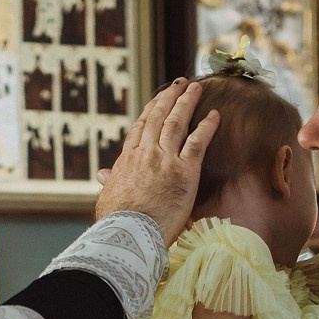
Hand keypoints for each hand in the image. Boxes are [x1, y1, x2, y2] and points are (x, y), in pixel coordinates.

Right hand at [94, 80, 220, 239]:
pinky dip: (207, 127)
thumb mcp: (108, 198)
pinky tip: (215, 114)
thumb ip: (110, 182)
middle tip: (179, 84)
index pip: (140, 130)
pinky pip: (198, 142)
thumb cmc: (117, 223)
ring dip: (187, 103)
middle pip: (158, 118)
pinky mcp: (184, 171)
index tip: (157, 101)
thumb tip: (103, 174)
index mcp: (127, 160)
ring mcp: (165, 160)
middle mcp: (146, 154)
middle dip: (169, 98)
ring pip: (176, 123)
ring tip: (195, 88)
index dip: (150, 113)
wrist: (129, 234)